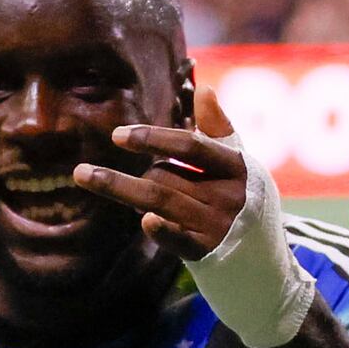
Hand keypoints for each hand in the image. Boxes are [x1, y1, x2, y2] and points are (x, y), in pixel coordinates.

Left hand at [75, 86, 248, 262]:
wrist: (262, 259)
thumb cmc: (244, 201)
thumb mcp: (239, 164)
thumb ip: (219, 128)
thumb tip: (203, 88)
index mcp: (237, 166)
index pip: (190, 146)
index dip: (154, 138)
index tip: (117, 135)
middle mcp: (229, 195)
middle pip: (165, 175)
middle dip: (136, 174)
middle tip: (87, 173)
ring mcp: (218, 226)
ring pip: (160, 200)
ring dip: (122, 189)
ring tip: (86, 177)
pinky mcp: (207, 253)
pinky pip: (181, 241)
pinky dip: (164, 231)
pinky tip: (145, 221)